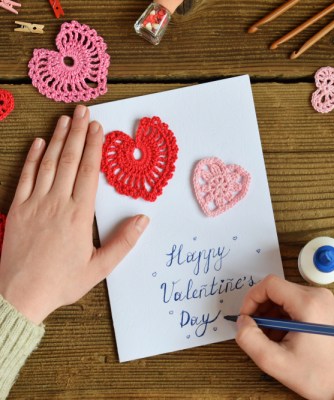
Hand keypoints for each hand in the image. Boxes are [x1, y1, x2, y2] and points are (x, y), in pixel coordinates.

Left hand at [0, 105, 148, 324]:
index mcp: (79, 215)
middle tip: (83, 111)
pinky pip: (25, 177)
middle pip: (69, 160)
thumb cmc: (62, 281)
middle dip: (77, 133)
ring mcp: (34, 203)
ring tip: (65, 119)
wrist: (21, 296)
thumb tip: (143, 219)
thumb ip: (124, 242)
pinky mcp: (17, 209)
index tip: (98, 127)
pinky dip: (32, 158)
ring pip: (48, 163)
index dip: (94, 146)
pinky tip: (38, 143)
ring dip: (57, 139)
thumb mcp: (100, 267)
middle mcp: (57, 203)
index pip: (89, 172)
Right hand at [235, 275, 333, 399]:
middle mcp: (318, 295)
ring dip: (270, 313)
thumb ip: (250, 339)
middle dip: (260, 308)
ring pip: (282, 295)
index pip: (270, 284)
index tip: (246, 317)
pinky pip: (292, 301)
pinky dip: (281, 315)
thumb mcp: (275, 362)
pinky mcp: (321, 305)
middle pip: (276, 288)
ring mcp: (322, 299)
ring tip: (269, 336)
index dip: (252, 298)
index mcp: (309, 304)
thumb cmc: (317, 375)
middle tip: (256, 329)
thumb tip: (241, 321)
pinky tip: (281, 334)